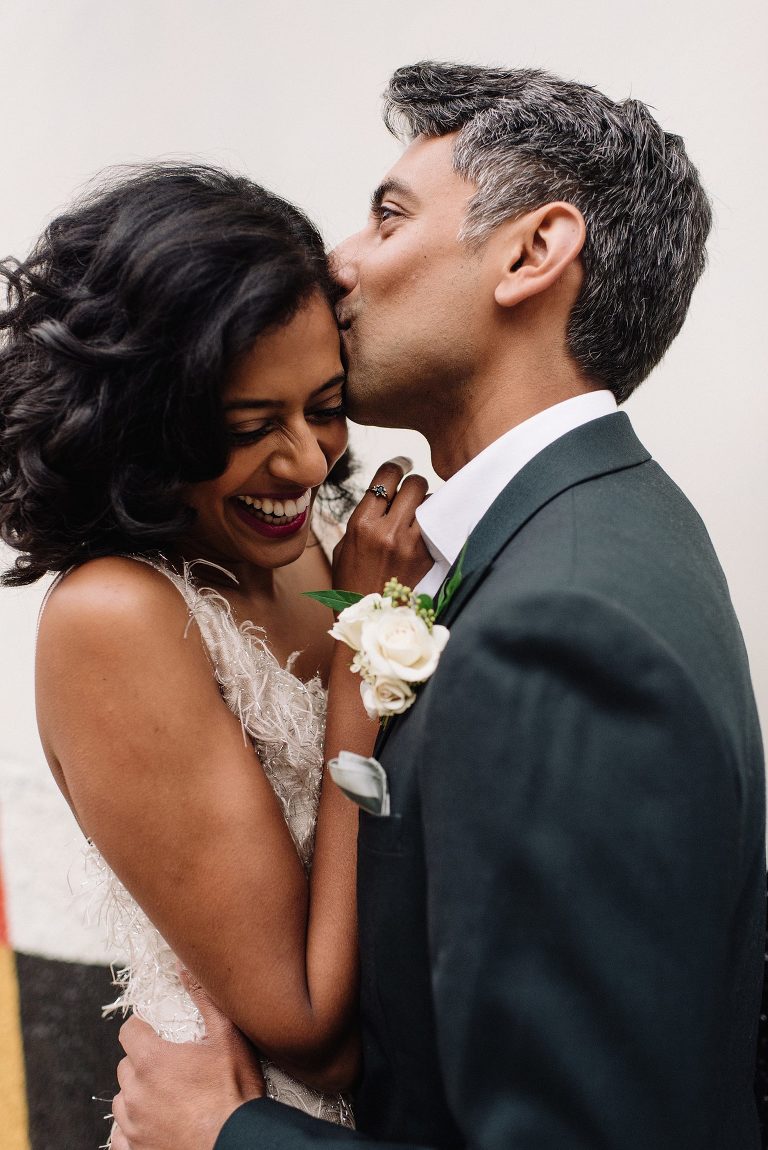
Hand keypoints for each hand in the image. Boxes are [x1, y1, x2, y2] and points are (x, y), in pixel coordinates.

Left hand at [111, 974, 264, 1149]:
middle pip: (126, 1067)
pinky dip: (133, 1130)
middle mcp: (136, 1094)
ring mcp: (133, 1126)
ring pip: (123, 1101)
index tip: (157, 1032)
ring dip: (138, 1095)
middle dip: (143, 1062)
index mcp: (152, 1061)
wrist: (237, 1142)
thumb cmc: (235, 1092)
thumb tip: (185, 969)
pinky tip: (154, 1125)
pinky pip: (121, 1137)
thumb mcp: (228, 1037)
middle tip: (170, 1066)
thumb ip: (203, 999)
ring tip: (166, 1096)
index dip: (142, 1028)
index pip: (129, 1032)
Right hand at [333, 457, 431, 594]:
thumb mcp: (345, 548)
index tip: (401, 467)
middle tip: (410, 492)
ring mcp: (410, 545)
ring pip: (430, 503)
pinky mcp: (427, 558)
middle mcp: (388, 531)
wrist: (369, 622)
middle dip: (413, 484)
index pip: (386, 477)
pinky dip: (432, 524)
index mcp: (362, 525)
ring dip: (425, 505)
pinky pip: (436, 527)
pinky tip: (425, 532)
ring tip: (416, 517)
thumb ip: (363, 520)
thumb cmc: (351, 586)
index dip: (396, 467)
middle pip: (414, 484)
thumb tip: (382, 499)